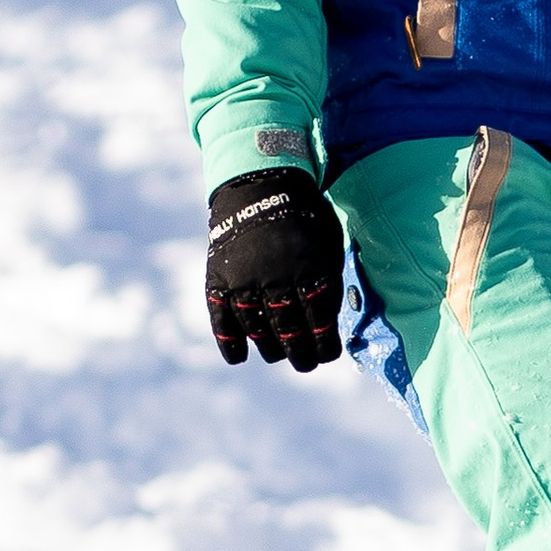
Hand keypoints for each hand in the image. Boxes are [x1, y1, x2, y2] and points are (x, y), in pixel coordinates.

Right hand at [205, 169, 346, 370]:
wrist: (259, 186)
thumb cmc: (303, 217)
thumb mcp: (328, 242)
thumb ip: (329, 280)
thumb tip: (331, 322)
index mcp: (309, 268)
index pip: (320, 321)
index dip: (325, 344)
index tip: (328, 355)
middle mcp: (276, 278)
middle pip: (289, 331)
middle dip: (300, 354)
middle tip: (305, 364)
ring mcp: (244, 280)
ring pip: (258, 329)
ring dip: (270, 348)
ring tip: (278, 354)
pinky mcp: (219, 280)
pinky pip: (221, 320)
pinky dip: (228, 342)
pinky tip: (238, 357)